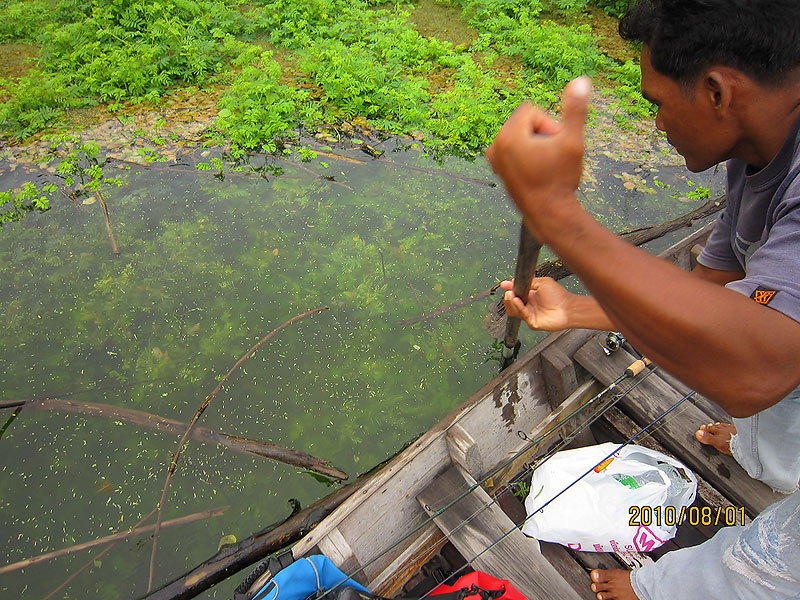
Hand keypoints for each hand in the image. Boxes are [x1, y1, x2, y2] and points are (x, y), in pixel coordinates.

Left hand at [486, 77, 591, 241]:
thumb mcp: (573, 142)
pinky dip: (528, 154)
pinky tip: (536, 171)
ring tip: (544, 166)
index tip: (555, 146)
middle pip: (525, 123)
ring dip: (537, 145)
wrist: (549, 214)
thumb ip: (575, 110)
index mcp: (508, 135)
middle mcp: (495, 145)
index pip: (532, 111)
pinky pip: (517, 148)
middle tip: (551, 158)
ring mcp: (494, 159)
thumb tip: (582, 80)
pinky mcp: (498, 169)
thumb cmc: (560, 179)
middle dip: (542, 134)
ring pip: (523, 135)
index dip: (550, 125)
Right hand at [501, 277, 573, 331]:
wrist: (568, 307)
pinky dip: (518, 307)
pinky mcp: (532, 322)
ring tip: (512, 295)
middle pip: (511, 304)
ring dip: (511, 302)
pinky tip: (517, 300)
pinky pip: (522, 315)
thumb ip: (527, 282)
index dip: (509, 290)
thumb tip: (510, 282)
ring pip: (513, 311)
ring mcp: (529, 315)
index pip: (514, 294)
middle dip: (508, 297)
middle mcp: (528, 306)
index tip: (504, 286)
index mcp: (529, 296)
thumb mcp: (541, 283)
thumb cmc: (559, 295)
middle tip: (509, 292)